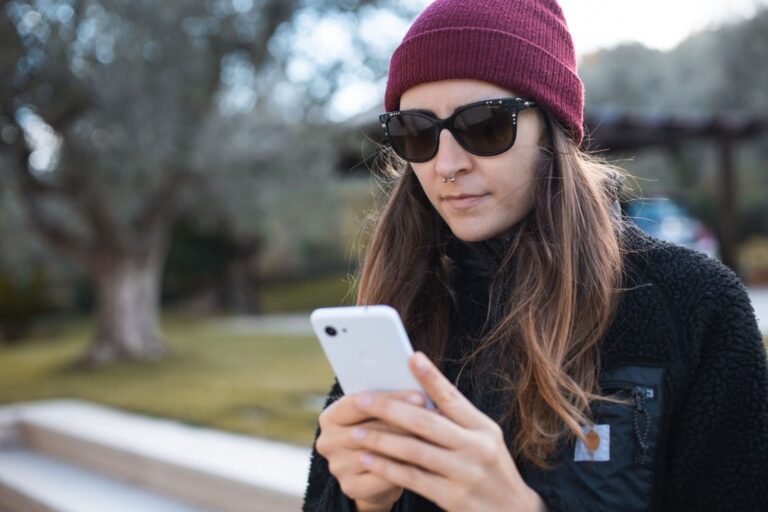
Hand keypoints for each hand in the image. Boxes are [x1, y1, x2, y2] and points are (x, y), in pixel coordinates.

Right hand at [315, 389, 428, 508]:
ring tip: (434, 436)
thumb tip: (419, 388)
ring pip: (379, 452)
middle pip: (369, 428)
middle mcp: (327, 442)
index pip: (356, 403)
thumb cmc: (380, 432)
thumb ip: (387, 402)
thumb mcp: (377, 414)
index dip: (389, 399)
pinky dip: (405, 467)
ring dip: (408, 444)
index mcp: (330, 417)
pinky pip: (383, 476)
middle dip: (404, 421)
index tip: (420, 396)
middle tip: (434, 417)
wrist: (376, 471)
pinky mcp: (351, 488)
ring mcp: (337, 467)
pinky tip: (424, 460)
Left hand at [349, 351, 544, 511]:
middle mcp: (477, 448)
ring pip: (414, 450)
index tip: (411, 357)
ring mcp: (465, 474)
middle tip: (361, 399)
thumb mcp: (484, 440)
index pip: (452, 398)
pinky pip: (413, 479)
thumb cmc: (491, 471)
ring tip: (356, 432)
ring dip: (381, 440)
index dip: (431, 377)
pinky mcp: (453, 498)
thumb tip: (418, 395)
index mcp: (484, 428)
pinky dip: (387, 468)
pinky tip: (369, 460)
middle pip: (426, 422)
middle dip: (389, 408)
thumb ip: (456, 421)